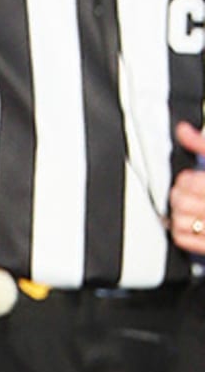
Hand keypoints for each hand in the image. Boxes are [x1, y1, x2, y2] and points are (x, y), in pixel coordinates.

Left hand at [169, 121, 204, 253]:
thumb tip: (184, 131)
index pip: (193, 183)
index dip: (186, 178)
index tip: (190, 178)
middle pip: (182, 201)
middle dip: (179, 193)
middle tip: (186, 191)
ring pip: (181, 220)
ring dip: (178, 212)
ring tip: (187, 207)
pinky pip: (185, 240)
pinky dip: (181, 231)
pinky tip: (190, 223)